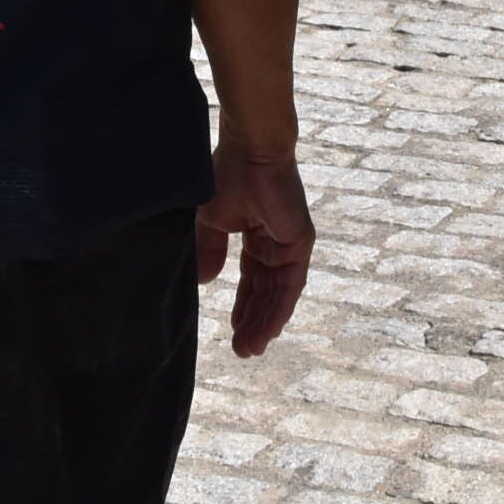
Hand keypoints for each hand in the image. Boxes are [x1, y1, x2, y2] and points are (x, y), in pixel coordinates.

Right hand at [194, 149, 311, 357]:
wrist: (249, 152)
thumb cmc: (227, 176)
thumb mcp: (210, 221)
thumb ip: (209, 250)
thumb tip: (203, 283)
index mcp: (257, 236)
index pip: (252, 280)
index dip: (243, 306)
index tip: (233, 332)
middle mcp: (276, 242)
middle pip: (266, 291)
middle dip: (254, 322)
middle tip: (242, 351)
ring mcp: (290, 242)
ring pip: (279, 293)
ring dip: (266, 322)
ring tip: (251, 349)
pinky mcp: (300, 241)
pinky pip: (291, 283)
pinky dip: (280, 307)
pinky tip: (270, 329)